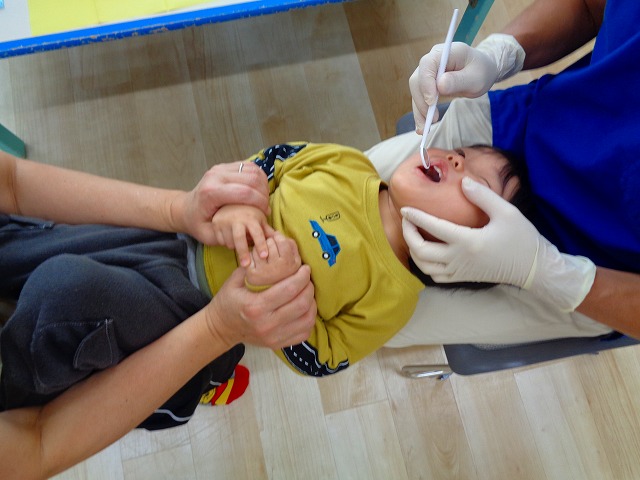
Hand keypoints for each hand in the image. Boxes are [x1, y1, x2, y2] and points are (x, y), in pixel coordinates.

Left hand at [171, 162, 269, 243]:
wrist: (186, 208)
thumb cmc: (198, 223)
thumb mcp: (209, 236)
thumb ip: (227, 236)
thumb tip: (249, 232)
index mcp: (210, 192)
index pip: (245, 192)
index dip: (260, 203)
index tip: (265, 214)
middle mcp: (215, 176)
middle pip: (252, 179)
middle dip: (264, 195)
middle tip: (265, 208)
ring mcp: (220, 168)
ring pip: (253, 171)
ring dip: (263, 185)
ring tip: (262, 200)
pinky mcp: (225, 166)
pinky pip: (250, 166)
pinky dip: (259, 177)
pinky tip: (258, 191)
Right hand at [207, 265, 315, 349]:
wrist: (221, 328)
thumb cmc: (228, 301)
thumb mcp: (235, 280)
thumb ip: (255, 267)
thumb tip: (276, 253)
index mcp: (255, 307)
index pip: (289, 290)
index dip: (302, 277)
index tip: (305, 268)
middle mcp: (266, 324)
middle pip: (302, 304)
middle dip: (309, 287)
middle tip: (307, 278)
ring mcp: (274, 337)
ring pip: (307, 319)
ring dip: (312, 303)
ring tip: (307, 292)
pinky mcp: (279, 344)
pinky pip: (304, 332)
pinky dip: (309, 319)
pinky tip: (305, 308)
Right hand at [211, 204, 274, 266]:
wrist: (229, 201)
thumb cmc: (249, 213)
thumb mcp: (259, 219)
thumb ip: (267, 231)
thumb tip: (280, 241)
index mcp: (250, 218)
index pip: (257, 233)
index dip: (261, 245)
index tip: (264, 256)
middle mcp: (236, 219)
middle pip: (239, 239)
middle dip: (243, 253)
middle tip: (246, 265)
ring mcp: (224, 221)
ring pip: (229, 242)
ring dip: (235, 248)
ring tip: (240, 246)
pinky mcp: (215, 225)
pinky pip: (220, 241)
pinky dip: (226, 244)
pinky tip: (231, 240)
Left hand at [245, 231, 301, 286]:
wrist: (266, 291)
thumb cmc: (281, 270)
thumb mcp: (293, 259)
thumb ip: (291, 245)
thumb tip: (278, 234)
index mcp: (291, 265)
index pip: (283, 242)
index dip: (278, 238)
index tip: (276, 239)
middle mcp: (279, 269)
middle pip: (270, 242)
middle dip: (268, 242)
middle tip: (269, 249)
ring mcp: (265, 272)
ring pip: (259, 247)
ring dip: (258, 248)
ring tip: (262, 256)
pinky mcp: (253, 275)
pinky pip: (250, 255)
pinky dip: (251, 255)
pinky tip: (255, 261)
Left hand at [401, 177, 595, 311]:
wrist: (533, 268)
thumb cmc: (522, 239)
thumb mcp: (507, 212)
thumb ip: (483, 196)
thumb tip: (463, 183)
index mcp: (468, 241)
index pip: (434, 228)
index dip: (415, 218)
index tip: (405, 209)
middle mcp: (459, 259)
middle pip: (421, 251)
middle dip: (408, 234)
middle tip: (407, 220)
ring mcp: (459, 271)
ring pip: (424, 266)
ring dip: (413, 250)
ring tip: (412, 234)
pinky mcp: (462, 278)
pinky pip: (435, 276)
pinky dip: (424, 265)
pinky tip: (426, 253)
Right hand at [409, 34, 524, 132]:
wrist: (482, 71)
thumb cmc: (482, 71)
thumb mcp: (476, 78)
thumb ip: (459, 81)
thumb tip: (439, 85)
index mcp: (446, 52)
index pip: (427, 64)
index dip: (426, 83)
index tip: (432, 101)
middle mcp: (433, 59)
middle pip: (417, 79)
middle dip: (421, 100)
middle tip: (431, 118)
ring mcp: (428, 72)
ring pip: (416, 91)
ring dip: (419, 110)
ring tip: (424, 128)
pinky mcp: (427, 84)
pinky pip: (420, 98)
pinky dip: (421, 112)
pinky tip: (423, 126)